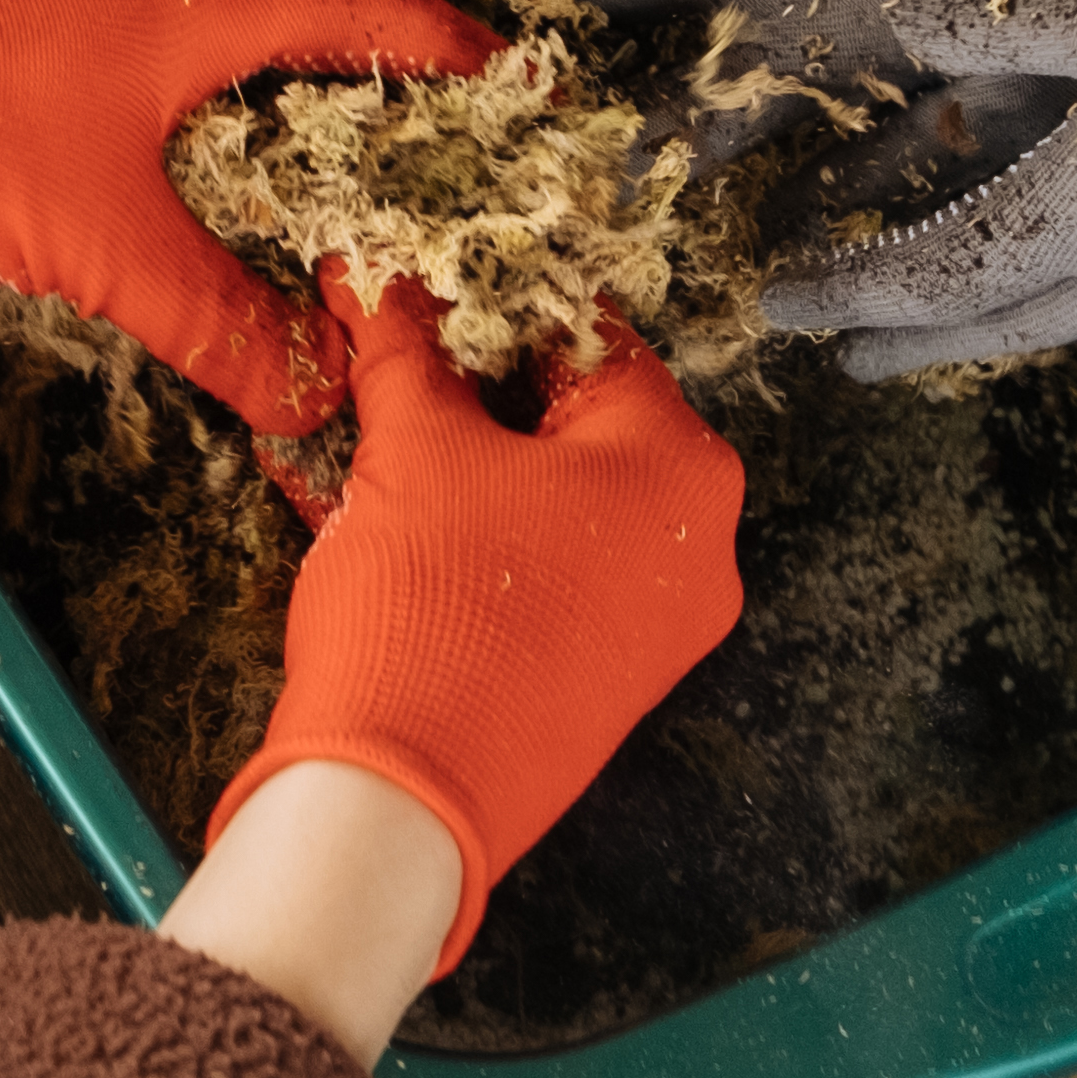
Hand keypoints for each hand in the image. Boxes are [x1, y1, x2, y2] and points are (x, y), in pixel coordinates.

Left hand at [0, 0, 501, 439]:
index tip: (503, 68)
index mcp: (193, 5)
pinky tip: (192, 106)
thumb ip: (216, 324)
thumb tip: (310, 394)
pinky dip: (210, 42)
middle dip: (367, 11)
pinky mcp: (31, 11)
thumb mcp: (100, 251)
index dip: (439, 38)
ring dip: (283, 20)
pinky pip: (161, 7)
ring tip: (327, 81)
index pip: (357, 4)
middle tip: (424, 69)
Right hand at [220, 270, 745, 965]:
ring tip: (388, 444)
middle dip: (485, 390)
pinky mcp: (618, 679)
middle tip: (398, 369)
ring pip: (567, 500)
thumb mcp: (409, 447)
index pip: (591, 337)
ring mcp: (667, 622)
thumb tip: (375, 275)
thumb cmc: (427, 606)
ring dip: (479, 465)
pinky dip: (493, 538)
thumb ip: (402, 346)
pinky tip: (409, 522)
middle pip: (585, 421)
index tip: (426, 293)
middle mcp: (701, 542)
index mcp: (681, 464)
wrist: (403, 803)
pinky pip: (562, 572)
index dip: (494, 306)